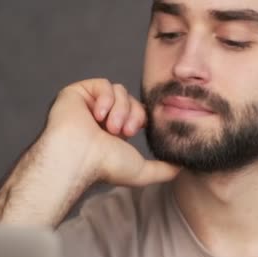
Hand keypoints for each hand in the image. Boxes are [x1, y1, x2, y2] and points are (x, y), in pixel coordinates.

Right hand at [42, 78, 179, 186]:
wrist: (78, 158)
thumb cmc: (104, 167)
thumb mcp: (141, 171)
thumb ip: (163, 170)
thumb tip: (181, 167)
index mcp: (112, 131)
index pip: (136, 111)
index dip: (139, 117)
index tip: (132, 132)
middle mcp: (99, 117)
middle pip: (129, 99)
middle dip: (130, 114)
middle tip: (121, 131)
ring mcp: (87, 104)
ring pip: (118, 91)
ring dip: (118, 109)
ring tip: (109, 127)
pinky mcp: (77, 93)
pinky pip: (102, 84)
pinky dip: (105, 98)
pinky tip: (97, 116)